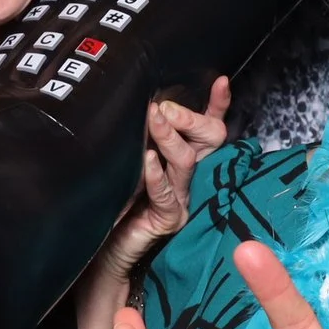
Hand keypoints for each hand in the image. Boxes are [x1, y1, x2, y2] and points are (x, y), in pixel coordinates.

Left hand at [96, 79, 230, 278]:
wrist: (108, 246)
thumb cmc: (121, 198)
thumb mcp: (133, 157)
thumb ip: (147, 134)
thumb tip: (149, 100)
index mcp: (191, 159)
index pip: (212, 128)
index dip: (218, 105)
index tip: (220, 82)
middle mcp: (194, 177)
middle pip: (209, 140)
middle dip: (188, 119)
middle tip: (163, 108)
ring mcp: (184, 199)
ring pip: (187, 162)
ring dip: (170, 138)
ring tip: (154, 119)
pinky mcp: (169, 220)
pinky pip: (166, 194)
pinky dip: (156, 174)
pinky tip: (147, 159)